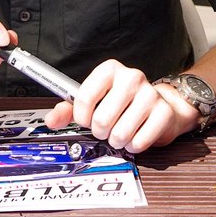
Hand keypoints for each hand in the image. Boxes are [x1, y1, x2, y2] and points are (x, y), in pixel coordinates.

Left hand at [43, 60, 197, 153]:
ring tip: (121, 132)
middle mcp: (132, 77)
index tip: (86, 119)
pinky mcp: (164, 112)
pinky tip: (136, 136)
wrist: (161, 107)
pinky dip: (134, 146)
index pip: (85, 97)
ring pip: (120, 133)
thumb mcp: (93, 102)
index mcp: (110, 70)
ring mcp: (150, 94)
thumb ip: (69, 109)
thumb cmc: (123, 104)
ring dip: (117, 141)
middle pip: (102, 119)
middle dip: (101, 132)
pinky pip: (139, 141)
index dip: (82, 116)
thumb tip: (51, 120)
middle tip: (106, 128)